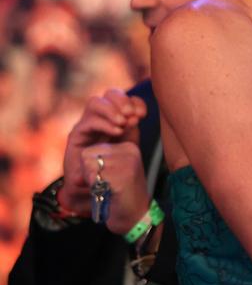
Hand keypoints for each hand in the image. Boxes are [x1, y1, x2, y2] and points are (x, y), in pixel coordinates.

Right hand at [59, 89, 146, 214]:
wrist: (98, 190)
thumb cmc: (116, 167)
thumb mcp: (129, 146)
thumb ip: (132, 130)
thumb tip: (135, 117)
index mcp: (115, 118)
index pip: (125, 99)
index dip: (135, 102)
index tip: (143, 114)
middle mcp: (100, 118)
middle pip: (109, 94)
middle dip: (122, 101)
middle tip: (132, 115)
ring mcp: (86, 126)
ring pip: (95, 102)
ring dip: (111, 109)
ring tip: (122, 123)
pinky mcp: (76, 137)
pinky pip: (87, 122)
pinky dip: (103, 123)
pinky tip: (115, 132)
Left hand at [80, 142, 151, 234]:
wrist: (135, 216)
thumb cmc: (120, 195)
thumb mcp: (113, 171)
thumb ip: (99, 160)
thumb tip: (78, 163)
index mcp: (128, 147)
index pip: (92, 148)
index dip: (89, 167)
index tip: (104, 178)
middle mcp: (130, 150)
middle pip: (87, 154)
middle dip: (88, 173)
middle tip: (104, 184)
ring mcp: (128, 162)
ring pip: (88, 165)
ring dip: (91, 181)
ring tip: (106, 189)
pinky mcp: (123, 176)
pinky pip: (94, 178)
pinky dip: (95, 188)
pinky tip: (107, 193)